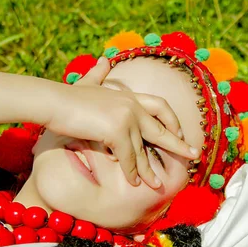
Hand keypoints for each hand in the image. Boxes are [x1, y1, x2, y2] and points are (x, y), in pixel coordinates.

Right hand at [44, 57, 199, 188]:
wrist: (53, 101)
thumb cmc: (67, 97)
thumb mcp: (87, 82)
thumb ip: (99, 73)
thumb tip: (104, 60)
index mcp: (129, 96)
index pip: (160, 106)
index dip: (172, 121)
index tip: (180, 133)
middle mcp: (133, 106)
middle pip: (161, 129)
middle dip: (178, 145)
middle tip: (194, 155)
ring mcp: (126, 118)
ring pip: (143, 151)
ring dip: (149, 171)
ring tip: (157, 185)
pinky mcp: (116, 131)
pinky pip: (128, 158)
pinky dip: (131, 172)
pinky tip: (133, 182)